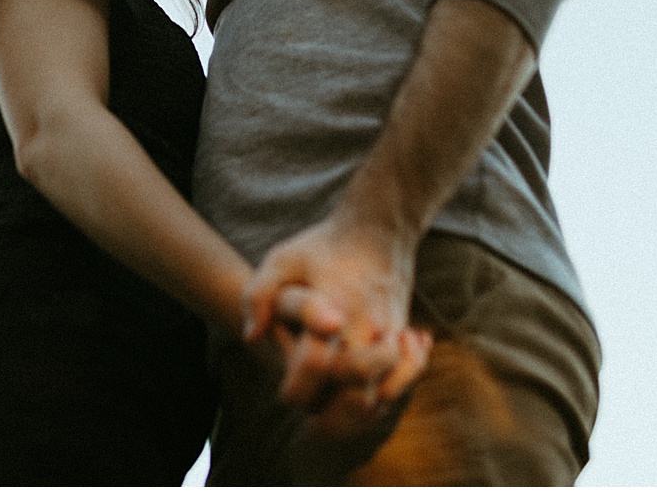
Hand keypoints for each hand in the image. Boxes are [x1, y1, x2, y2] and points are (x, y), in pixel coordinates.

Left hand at [243, 217, 429, 417]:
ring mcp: (390, 336)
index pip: (316, 368)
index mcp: (334, 312)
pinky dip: (389, 396)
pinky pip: (404, 380)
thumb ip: (258, 295)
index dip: (297, 390)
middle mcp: (367, 329)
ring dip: (358, 416)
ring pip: (382, 396)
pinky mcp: (403, 337)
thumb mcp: (281, 258)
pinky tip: (368, 397)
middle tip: (311, 428)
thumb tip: (251, 337)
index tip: (286, 394)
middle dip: (332, 420)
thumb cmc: (323, 246)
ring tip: (334, 420)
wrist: (377, 228)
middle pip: (355, 397)